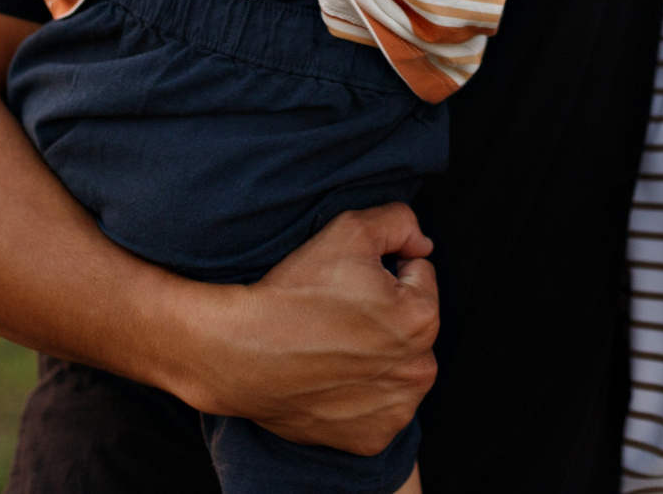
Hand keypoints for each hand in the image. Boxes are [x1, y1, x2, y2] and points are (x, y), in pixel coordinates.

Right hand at [174, 205, 439, 453]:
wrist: (240, 352)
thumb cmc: (294, 291)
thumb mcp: (349, 229)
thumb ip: (400, 222)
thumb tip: (422, 244)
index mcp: (422, 317)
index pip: (419, 276)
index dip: (384, 270)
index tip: (349, 282)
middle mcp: (419, 369)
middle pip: (413, 325)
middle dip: (387, 314)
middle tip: (339, 313)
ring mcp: (397, 409)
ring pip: (399, 367)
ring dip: (379, 356)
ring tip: (333, 346)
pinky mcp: (372, 438)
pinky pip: (380, 408)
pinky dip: (362, 396)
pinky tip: (331, 379)